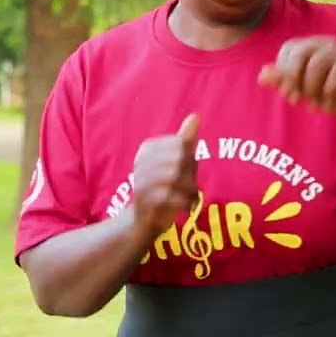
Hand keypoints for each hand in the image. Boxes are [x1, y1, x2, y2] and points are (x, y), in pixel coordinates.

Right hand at [131, 114, 199, 234]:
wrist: (143, 221)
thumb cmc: (164, 187)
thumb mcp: (176, 162)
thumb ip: (185, 139)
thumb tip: (196, 115)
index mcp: (147, 149)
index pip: (180, 144)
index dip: (190, 159)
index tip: (186, 172)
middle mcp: (140, 162)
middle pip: (179, 158)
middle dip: (190, 174)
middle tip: (190, 187)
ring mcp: (139, 181)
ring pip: (175, 176)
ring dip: (189, 190)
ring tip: (190, 197)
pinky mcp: (143, 201)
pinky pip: (170, 195)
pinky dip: (183, 202)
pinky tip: (186, 206)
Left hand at [258, 36, 335, 119]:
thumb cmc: (326, 92)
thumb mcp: (301, 88)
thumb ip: (282, 81)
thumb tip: (262, 76)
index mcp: (310, 45)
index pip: (288, 49)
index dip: (283, 71)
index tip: (286, 93)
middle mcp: (324, 43)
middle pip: (300, 54)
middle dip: (294, 80)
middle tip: (295, 100)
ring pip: (316, 65)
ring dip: (311, 89)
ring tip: (313, 103)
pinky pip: (333, 76)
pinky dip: (326, 94)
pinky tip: (326, 104)